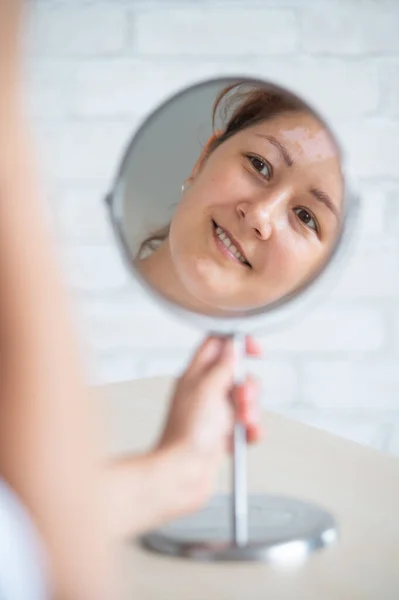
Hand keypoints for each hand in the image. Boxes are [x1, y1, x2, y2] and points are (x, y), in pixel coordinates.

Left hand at [156, 335, 262, 507]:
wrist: (182, 474)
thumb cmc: (187, 434)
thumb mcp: (208, 389)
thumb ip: (223, 366)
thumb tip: (232, 346)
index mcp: (194, 375)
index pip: (216, 345)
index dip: (237, 343)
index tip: (255, 350)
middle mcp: (203, 392)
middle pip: (236, 374)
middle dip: (248, 385)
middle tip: (244, 397)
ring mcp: (213, 414)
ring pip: (244, 401)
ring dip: (251, 410)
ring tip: (244, 421)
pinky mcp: (222, 435)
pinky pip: (246, 426)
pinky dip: (251, 430)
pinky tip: (247, 436)